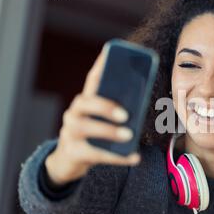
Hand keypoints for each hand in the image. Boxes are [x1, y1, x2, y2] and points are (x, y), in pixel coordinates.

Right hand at [45, 50, 140, 185]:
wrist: (69, 160)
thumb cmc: (93, 135)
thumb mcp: (103, 120)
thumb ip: (119, 110)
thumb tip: (144, 105)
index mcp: (85, 101)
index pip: (92, 80)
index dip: (101, 66)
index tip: (112, 52)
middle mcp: (73, 113)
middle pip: (84, 103)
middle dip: (105, 106)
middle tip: (125, 115)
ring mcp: (70, 132)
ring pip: (86, 128)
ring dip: (109, 131)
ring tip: (129, 135)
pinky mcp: (73, 152)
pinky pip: (96, 154)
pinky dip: (117, 157)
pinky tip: (135, 157)